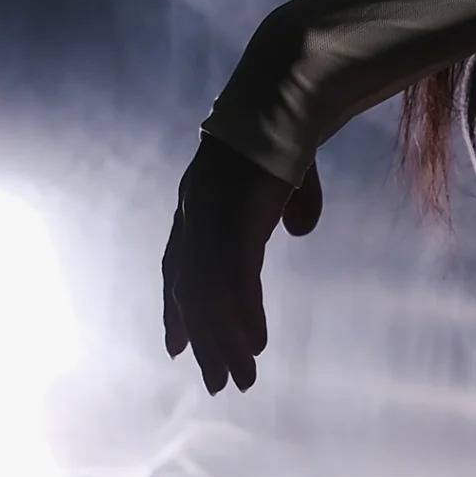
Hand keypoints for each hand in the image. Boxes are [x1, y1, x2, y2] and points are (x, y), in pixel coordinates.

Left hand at [161, 137, 321, 394]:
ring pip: (209, 296)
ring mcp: (211, 219)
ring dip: (224, 341)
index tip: (176, 347)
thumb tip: (299, 230)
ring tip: (240, 377)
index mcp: (199, 203)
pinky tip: (255, 344)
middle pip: (192, 291)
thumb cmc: (288, 127)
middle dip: (203, 339)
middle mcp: (195, 215)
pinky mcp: (235, 221)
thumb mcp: (286, 173)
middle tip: (215, 381)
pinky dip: (242, 316)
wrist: (288, 95)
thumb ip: (290, 203)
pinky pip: (233, 281)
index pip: (179, 266)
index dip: (176, 308)